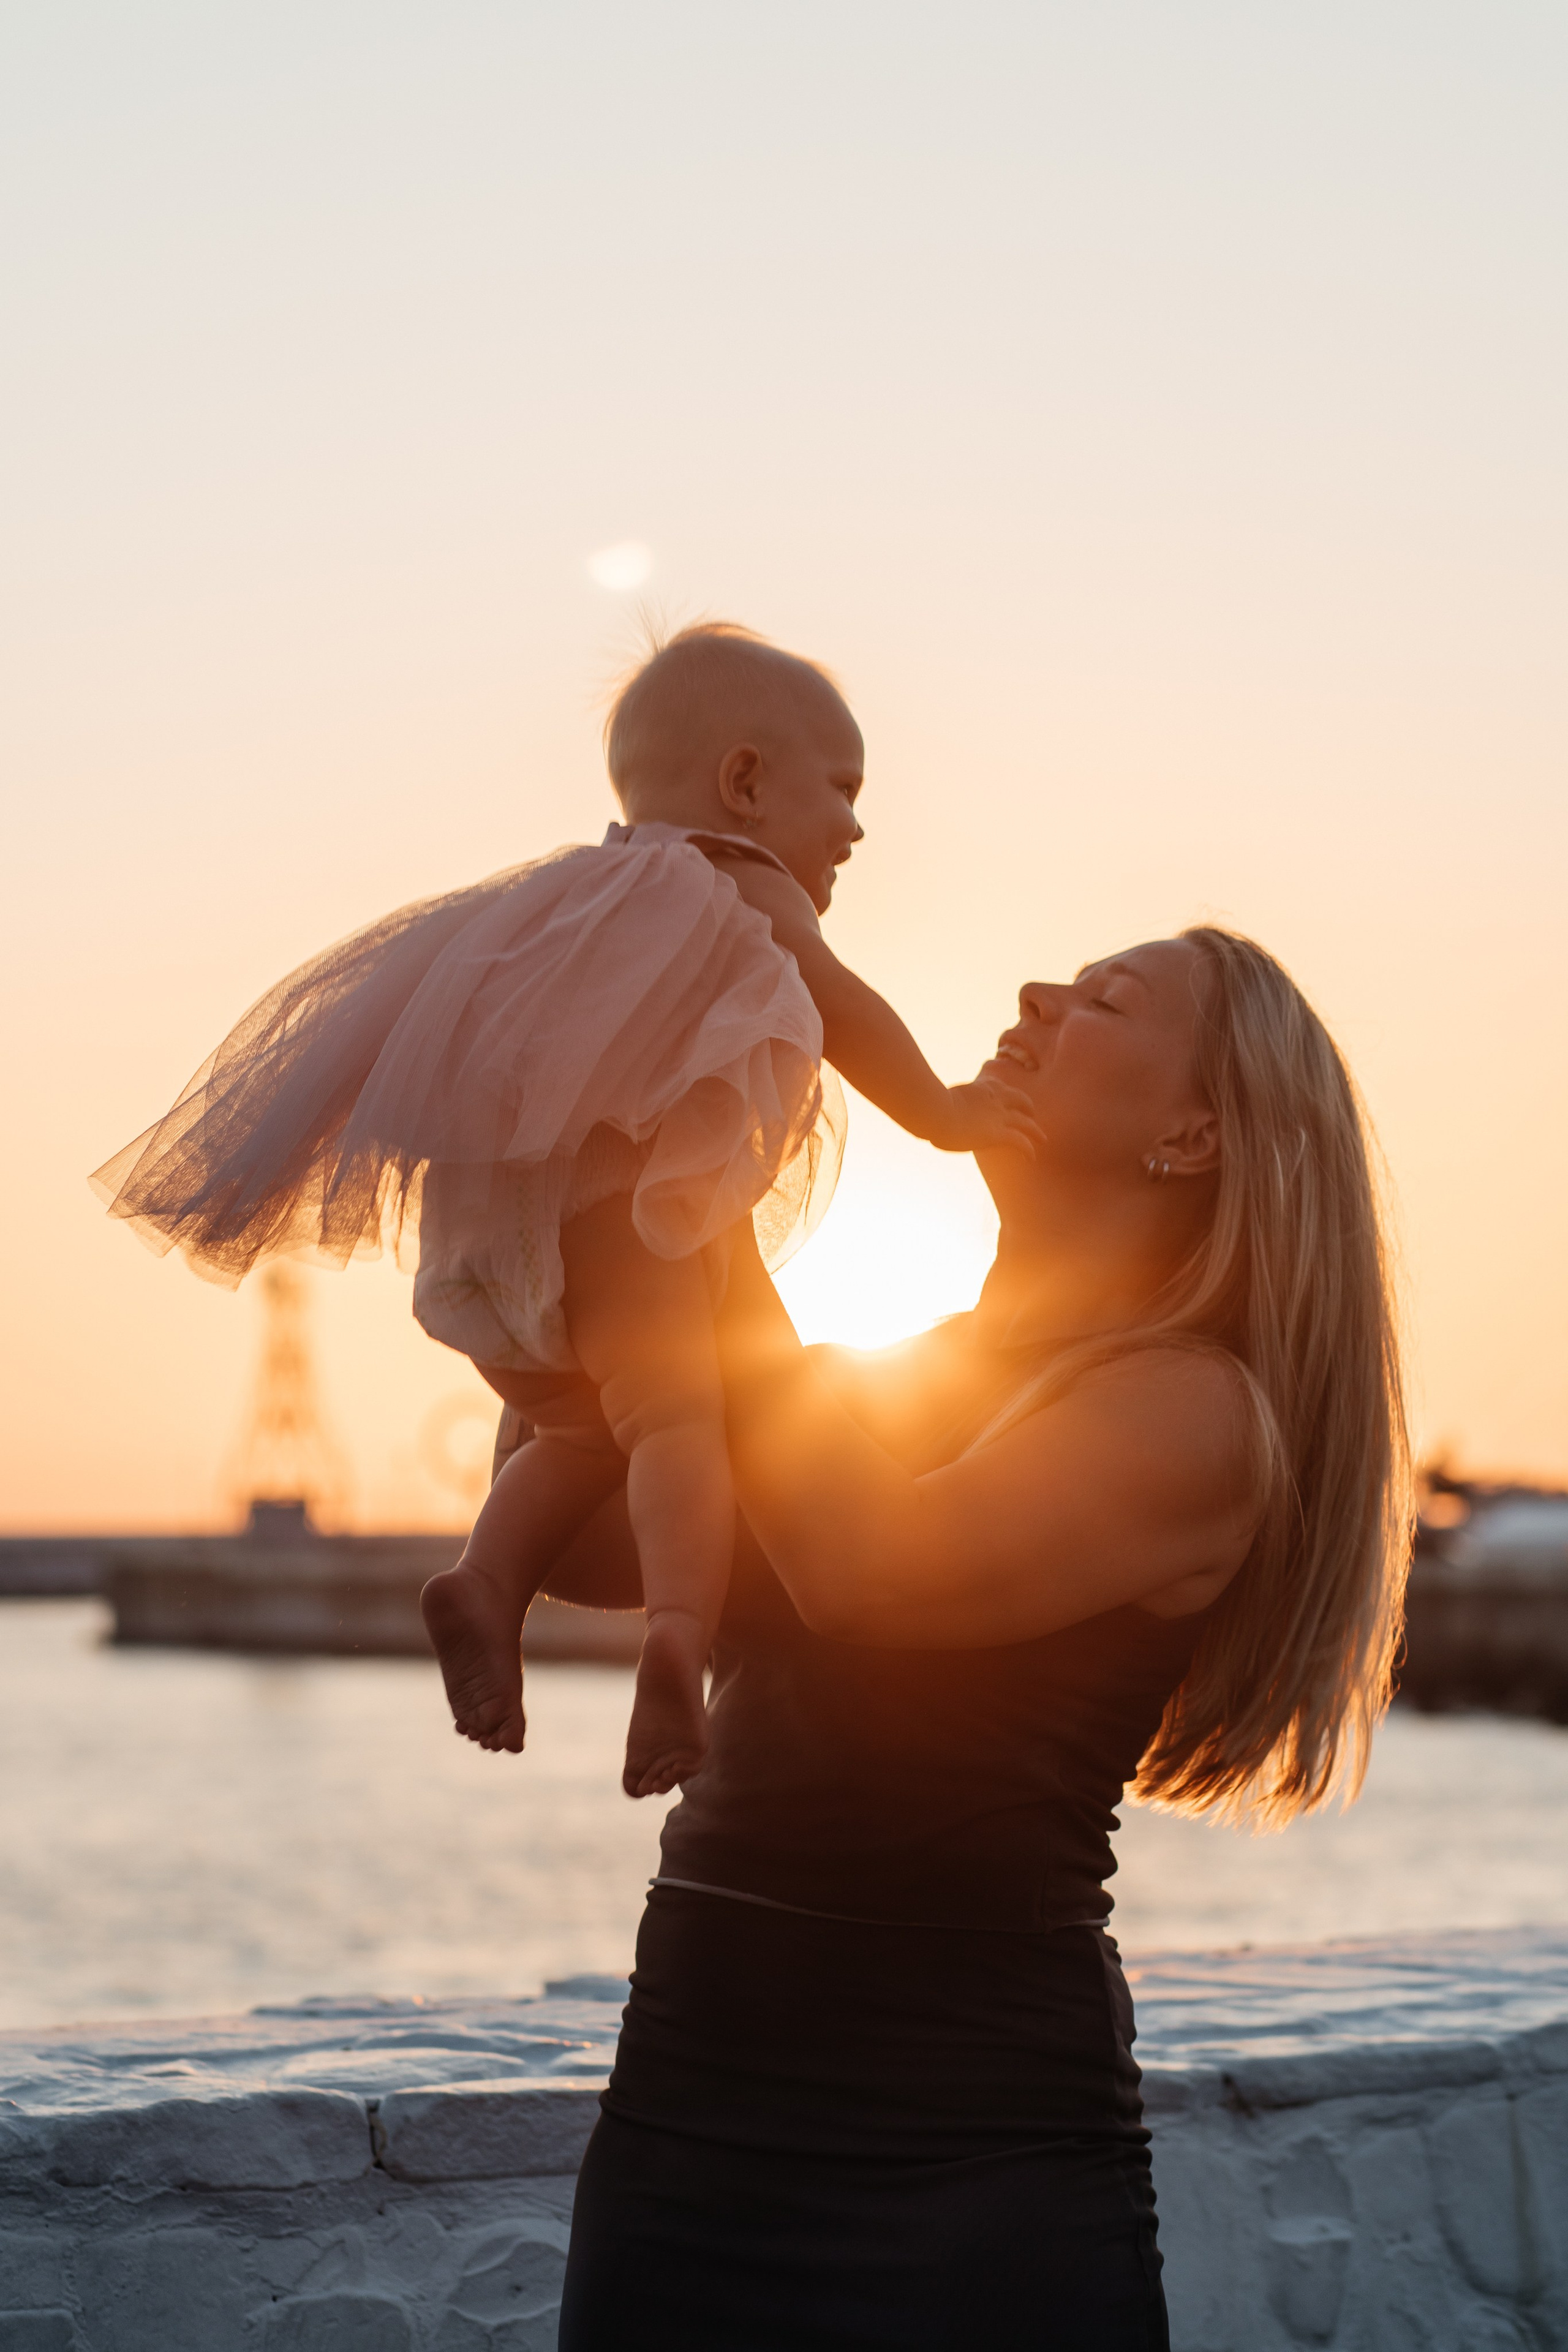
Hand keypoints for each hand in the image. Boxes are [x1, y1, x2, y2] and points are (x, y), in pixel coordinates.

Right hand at [928, 1077, 1047, 1157]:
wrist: (934, 1110)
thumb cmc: (928, 1105)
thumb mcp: (937, 1096)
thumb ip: (941, 1100)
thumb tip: (927, 1108)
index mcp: (980, 1087)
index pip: (999, 1087)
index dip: (1005, 1094)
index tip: (1005, 1099)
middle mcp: (995, 1098)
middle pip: (1020, 1100)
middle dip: (1027, 1108)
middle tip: (1030, 1115)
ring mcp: (999, 1116)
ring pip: (1026, 1122)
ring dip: (1035, 1131)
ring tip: (1042, 1139)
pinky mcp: (998, 1133)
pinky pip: (1021, 1141)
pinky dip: (1028, 1149)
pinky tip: (1031, 1157)